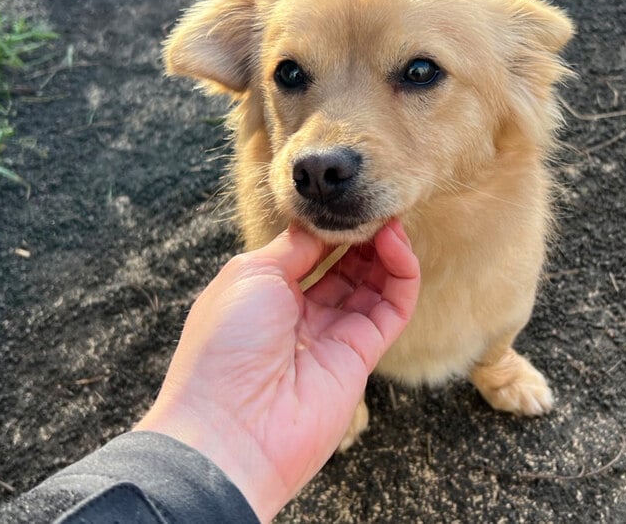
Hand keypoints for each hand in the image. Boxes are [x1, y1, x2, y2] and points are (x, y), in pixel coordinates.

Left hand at [135, 220, 419, 521]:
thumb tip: (321, 223)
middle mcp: (300, 315)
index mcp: (265, 295)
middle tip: (378, 201)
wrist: (231, 429)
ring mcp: (334, 336)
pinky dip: (401, 275)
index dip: (331, 224)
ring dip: (386, 249)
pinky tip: (396, 246)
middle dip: (362, 233)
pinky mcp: (363, 356)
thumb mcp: (250, 275)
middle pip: (345, 265)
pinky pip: (392, 308)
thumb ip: (293, 247)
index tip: (347, 195)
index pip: (310, 250)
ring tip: (390, 220)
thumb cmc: (224, 346)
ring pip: (374, 284)